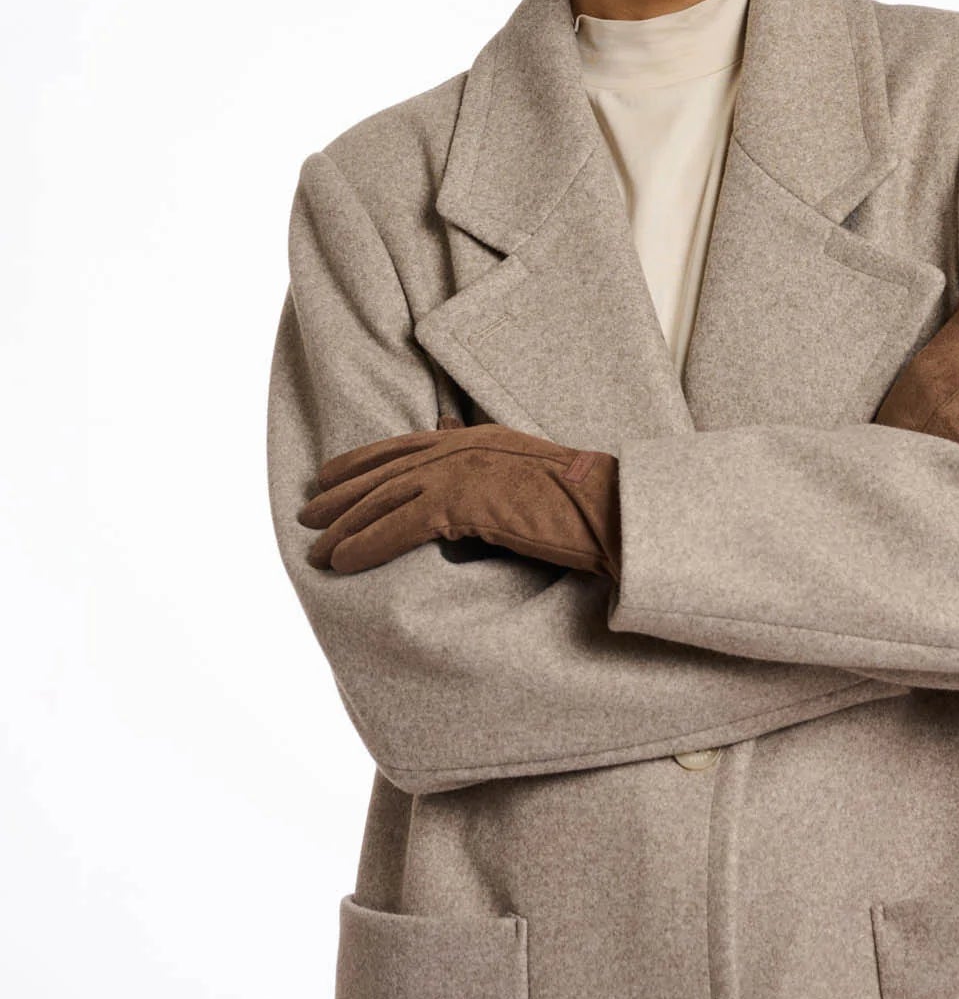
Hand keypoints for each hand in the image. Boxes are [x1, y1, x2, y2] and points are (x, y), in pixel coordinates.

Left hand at [297, 412, 620, 578]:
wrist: (612, 510)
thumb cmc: (581, 504)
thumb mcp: (526, 477)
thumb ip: (489, 472)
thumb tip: (462, 472)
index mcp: (477, 438)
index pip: (404, 447)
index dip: (362, 463)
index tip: (330, 479)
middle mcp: (463, 446)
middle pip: (385, 470)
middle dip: (342, 494)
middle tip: (307, 515)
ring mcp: (462, 470)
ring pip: (385, 497)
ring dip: (345, 525)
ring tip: (315, 549)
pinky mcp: (465, 500)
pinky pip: (400, 524)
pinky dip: (367, 543)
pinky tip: (343, 560)